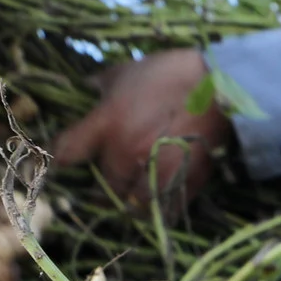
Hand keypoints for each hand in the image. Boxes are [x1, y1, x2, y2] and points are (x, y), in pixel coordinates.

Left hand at [53, 50, 234, 208]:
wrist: (220, 86)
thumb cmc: (170, 73)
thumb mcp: (128, 71)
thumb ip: (102, 85)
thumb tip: (86, 88)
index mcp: (107, 123)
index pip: (66, 154)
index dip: (60, 160)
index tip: (65, 161)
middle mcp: (125, 153)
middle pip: (100, 187)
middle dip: (104, 183)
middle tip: (110, 176)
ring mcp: (153, 173)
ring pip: (130, 204)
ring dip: (130, 199)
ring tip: (134, 191)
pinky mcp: (181, 185)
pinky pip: (161, 210)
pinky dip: (157, 208)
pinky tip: (158, 198)